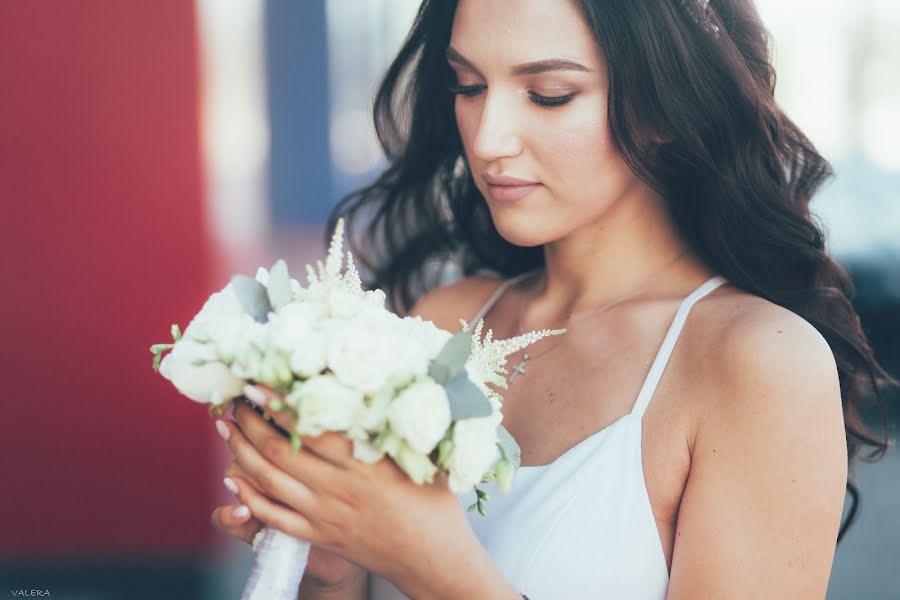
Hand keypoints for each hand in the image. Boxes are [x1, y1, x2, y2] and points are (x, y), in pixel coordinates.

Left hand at [217, 387, 502, 597]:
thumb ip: (396, 429)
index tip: (258, 385)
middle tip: (235, 400)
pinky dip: (248, 496)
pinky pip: (273, 516)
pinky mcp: (319, 535)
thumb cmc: (436, 505)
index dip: (281, 406)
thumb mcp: (423, 459)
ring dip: (242, 452)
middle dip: (252, 423)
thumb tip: (382, 386)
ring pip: (270, 481)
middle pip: (281, 452)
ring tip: (227, 427)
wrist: (433, 560)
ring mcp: (325, 515)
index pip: (312, 430)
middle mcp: (339, 490)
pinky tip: (233, 477)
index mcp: (365, 467)